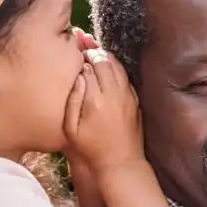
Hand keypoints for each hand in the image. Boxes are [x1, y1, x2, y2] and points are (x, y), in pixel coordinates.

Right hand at [62, 35, 143, 170]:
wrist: (120, 162)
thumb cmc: (90, 148)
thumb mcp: (71, 129)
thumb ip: (72, 100)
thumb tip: (78, 76)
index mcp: (95, 100)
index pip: (86, 67)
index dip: (79, 56)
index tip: (72, 49)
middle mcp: (113, 95)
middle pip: (103, 61)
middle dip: (91, 50)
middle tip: (82, 44)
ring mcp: (127, 96)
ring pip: (116, 65)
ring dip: (104, 55)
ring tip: (93, 50)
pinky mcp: (135, 99)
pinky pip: (125, 75)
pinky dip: (115, 66)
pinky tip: (106, 65)